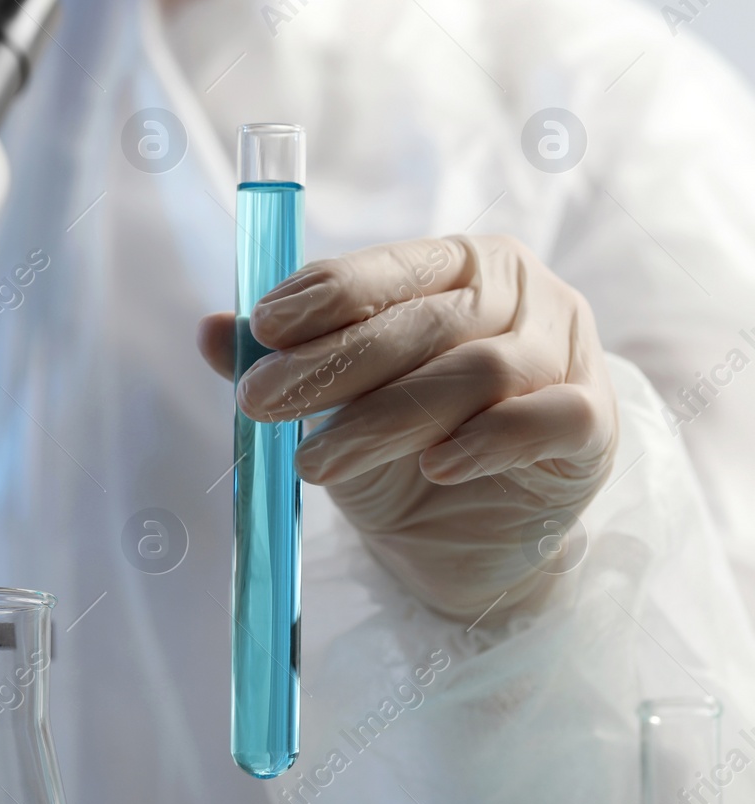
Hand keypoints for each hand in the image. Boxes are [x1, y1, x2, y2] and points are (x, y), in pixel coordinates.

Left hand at [199, 235, 616, 622]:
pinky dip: (486, 440)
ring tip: (314, 463)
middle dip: (333, 363)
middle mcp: (523, 294)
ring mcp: (567, 353)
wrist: (462, 538)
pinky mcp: (594, 424)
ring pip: (475, 371)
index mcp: (460, 265)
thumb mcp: (329, 403)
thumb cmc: (397, 447)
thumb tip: (208, 330)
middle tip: (261, 402)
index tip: (261, 329)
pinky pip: (546, 418)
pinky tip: (435, 467)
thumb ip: (279, 360)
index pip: (389, 267)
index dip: (324, 294)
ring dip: (385, 419)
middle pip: (425, 320)